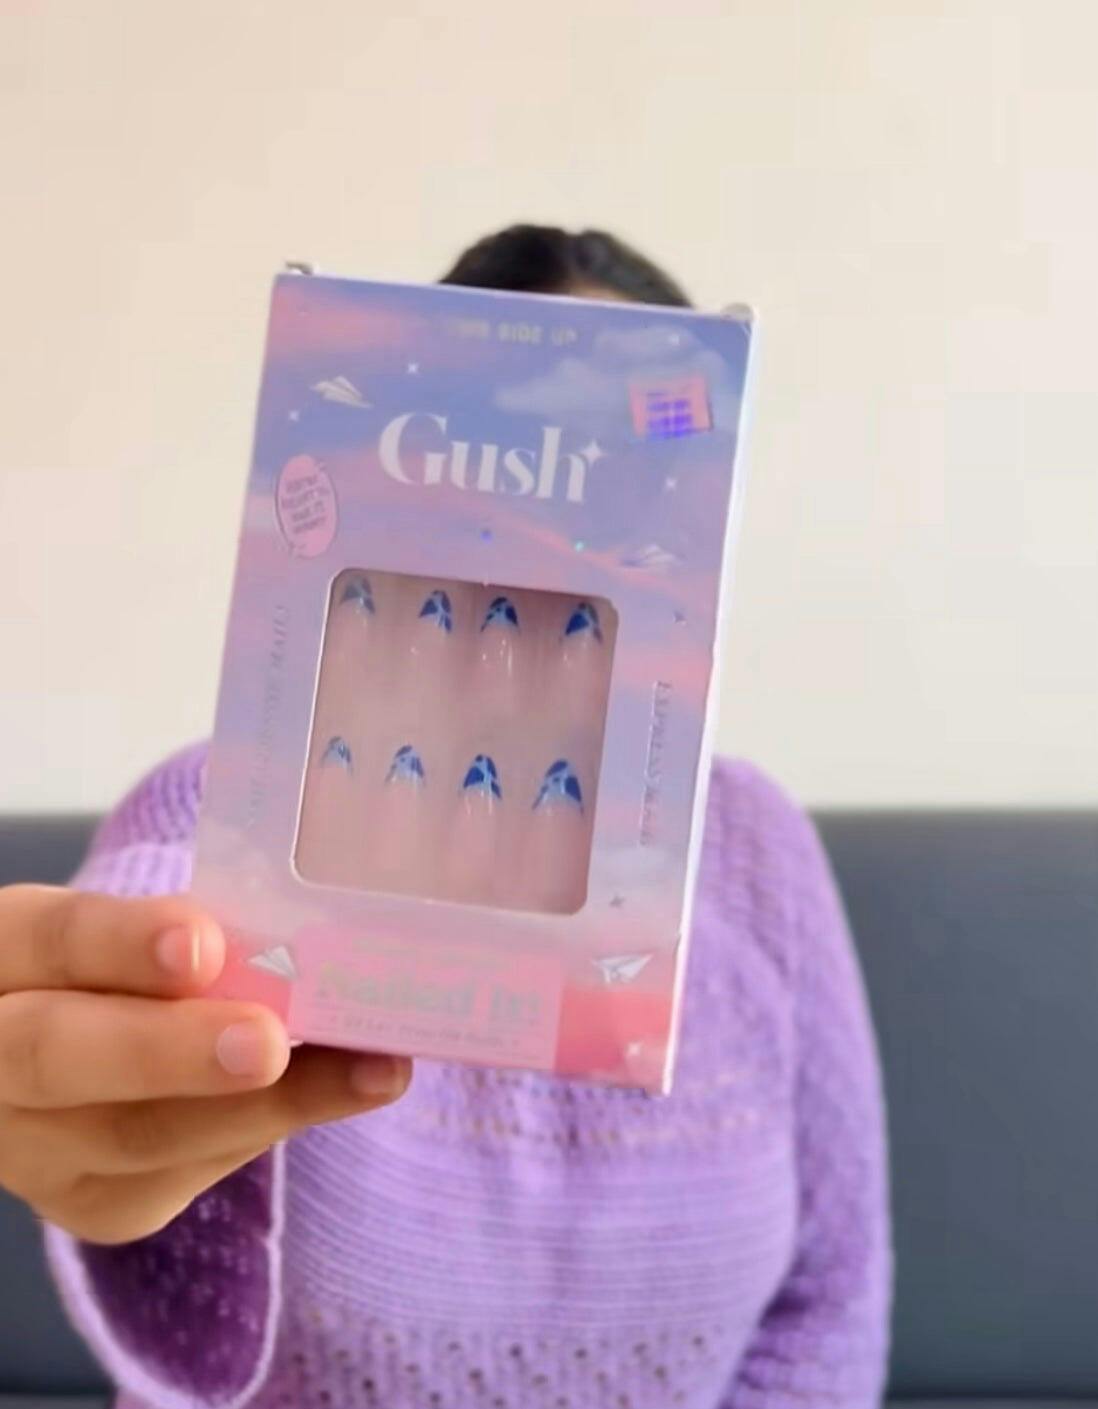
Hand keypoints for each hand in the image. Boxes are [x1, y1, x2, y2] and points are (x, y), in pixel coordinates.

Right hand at [0, 885, 409, 1243]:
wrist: (79, 1047)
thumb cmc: (123, 965)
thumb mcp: (125, 930)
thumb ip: (173, 938)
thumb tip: (281, 948)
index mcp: (2, 958)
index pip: (48, 941)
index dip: (121, 944)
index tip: (202, 943)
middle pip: (55, 1058)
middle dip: (170, 1051)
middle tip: (268, 1041)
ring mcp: (31, 1149)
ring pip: (134, 1138)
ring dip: (264, 1106)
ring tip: (369, 1072)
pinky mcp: (90, 1202)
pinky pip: (178, 1174)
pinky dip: (265, 1129)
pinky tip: (339, 1094)